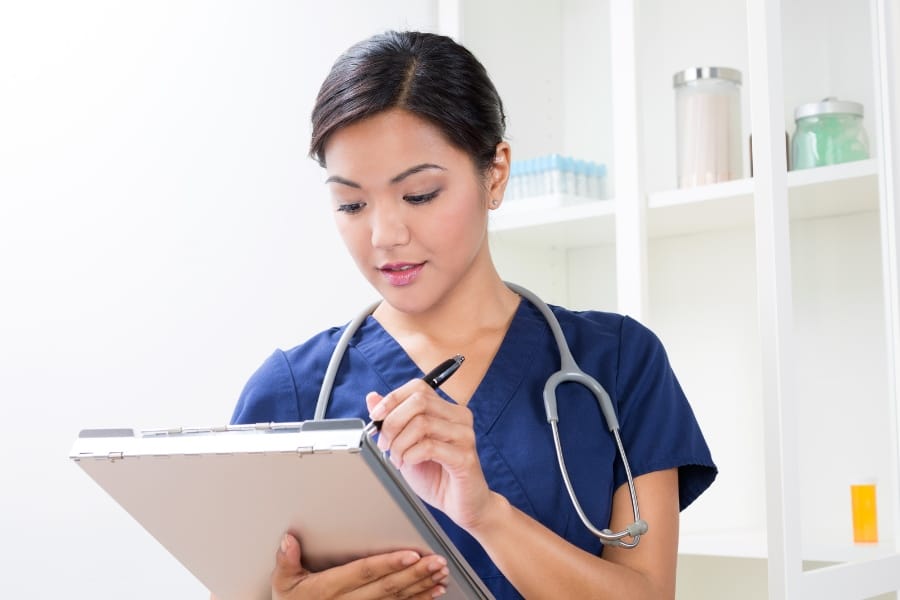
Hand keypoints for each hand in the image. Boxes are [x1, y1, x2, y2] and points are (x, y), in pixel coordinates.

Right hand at [271, 533, 447, 598]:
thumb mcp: (283, 585)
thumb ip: (286, 562)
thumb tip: (288, 540)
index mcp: (328, 589)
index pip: (363, 573)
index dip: (388, 563)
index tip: (410, 554)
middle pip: (387, 588)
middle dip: (415, 574)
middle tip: (436, 562)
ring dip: (421, 587)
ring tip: (440, 574)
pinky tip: (432, 592)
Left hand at [366, 380, 494, 529]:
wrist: (463, 506)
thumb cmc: (437, 476)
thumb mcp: (406, 445)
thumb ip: (392, 420)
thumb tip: (372, 397)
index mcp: (447, 410)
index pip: (418, 388)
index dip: (393, 398)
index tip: (376, 416)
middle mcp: (459, 417)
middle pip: (418, 401)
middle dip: (392, 422)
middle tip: (385, 443)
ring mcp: (464, 436)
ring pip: (421, 423)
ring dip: (400, 443)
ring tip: (398, 459)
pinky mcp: (464, 457)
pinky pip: (429, 447)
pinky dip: (410, 455)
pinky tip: (409, 463)